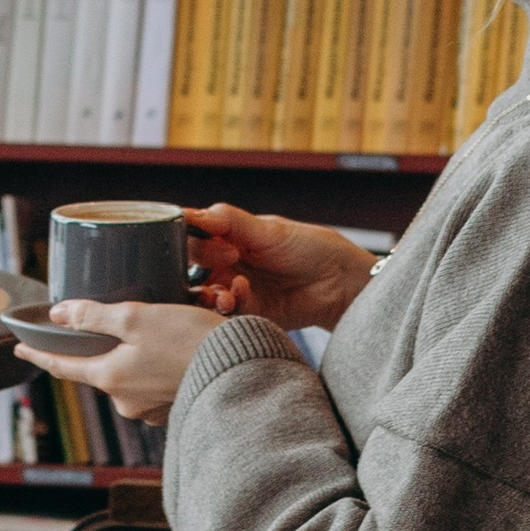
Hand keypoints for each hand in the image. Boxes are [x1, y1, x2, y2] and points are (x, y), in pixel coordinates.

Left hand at [12, 297, 226, 423]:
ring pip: (130, 378)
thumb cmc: (189, 339)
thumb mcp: (137, 317)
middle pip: (101, 370)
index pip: (62, 367)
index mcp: (109, 378)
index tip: (18, 350)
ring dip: (136, 358)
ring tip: (159, 335)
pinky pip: (154, 386)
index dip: (38, 356)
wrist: (240, 369)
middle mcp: (125, 402)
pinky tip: (174, 354)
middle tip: (118, 325)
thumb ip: (94, 316)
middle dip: (105, 350)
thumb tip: (58, 315)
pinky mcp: (174, 409)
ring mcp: (150, 411)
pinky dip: (157, 369)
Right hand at [185, 202, 375, 335]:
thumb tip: (190, 214)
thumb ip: (228, 221)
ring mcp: (234, 291)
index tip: (200, 236)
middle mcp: (225, 265)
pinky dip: (229, 305)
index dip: (188, 239)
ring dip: (208, 295)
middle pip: (189, 269)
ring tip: (226, 292)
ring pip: (202, 297)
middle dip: (198, 266)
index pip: (191, 237)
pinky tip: (242, 294)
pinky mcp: (247, 316)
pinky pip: (225, 315)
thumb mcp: (269, 229)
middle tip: (228, 259)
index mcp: (226, 239)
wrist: (341, 282)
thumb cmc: (310, 247)